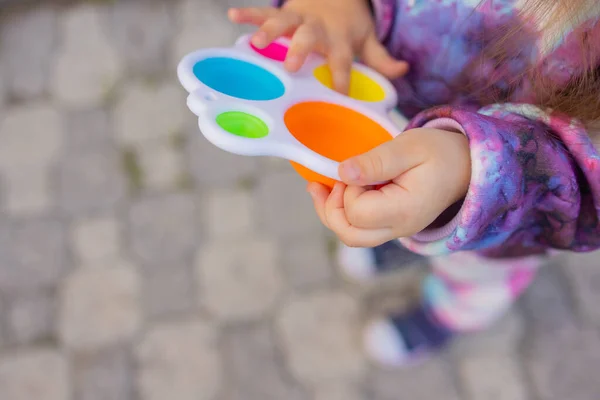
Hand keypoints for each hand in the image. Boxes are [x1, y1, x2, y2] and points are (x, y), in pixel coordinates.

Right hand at [228, 0, 407, 92]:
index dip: (341, 79)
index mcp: (339, 40)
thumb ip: (381, 58)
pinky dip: (249, 13)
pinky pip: (264, 11)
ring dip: (270, 30)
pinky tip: (233, 14)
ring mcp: (298, 18)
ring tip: (256, 43)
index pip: (342, 62)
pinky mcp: (283, 11)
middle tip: (291, 66)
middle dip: (300, 49)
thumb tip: (404, 71)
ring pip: (284, 22)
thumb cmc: (348, 25)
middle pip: (310, 37)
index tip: (338, 98)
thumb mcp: (367, 40)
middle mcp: (318, 28)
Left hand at [308, 128, 471, 246]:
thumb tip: (343, 172)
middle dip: (329, 209)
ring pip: (351, 235)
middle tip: (323, 182)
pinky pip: (359, 228)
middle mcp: (399, 228)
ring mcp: (394, 230)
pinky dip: (342, 211)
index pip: (357, 212)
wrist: (466, 166)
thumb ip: (377, 161)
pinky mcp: (390, 225)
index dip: (348, 189)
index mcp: (405, 211)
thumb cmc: (441, 153)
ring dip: (330, 212)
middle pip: (349, 234)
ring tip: (319, 187)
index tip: (359, 168)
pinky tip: (335, 190)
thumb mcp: (410, 146)